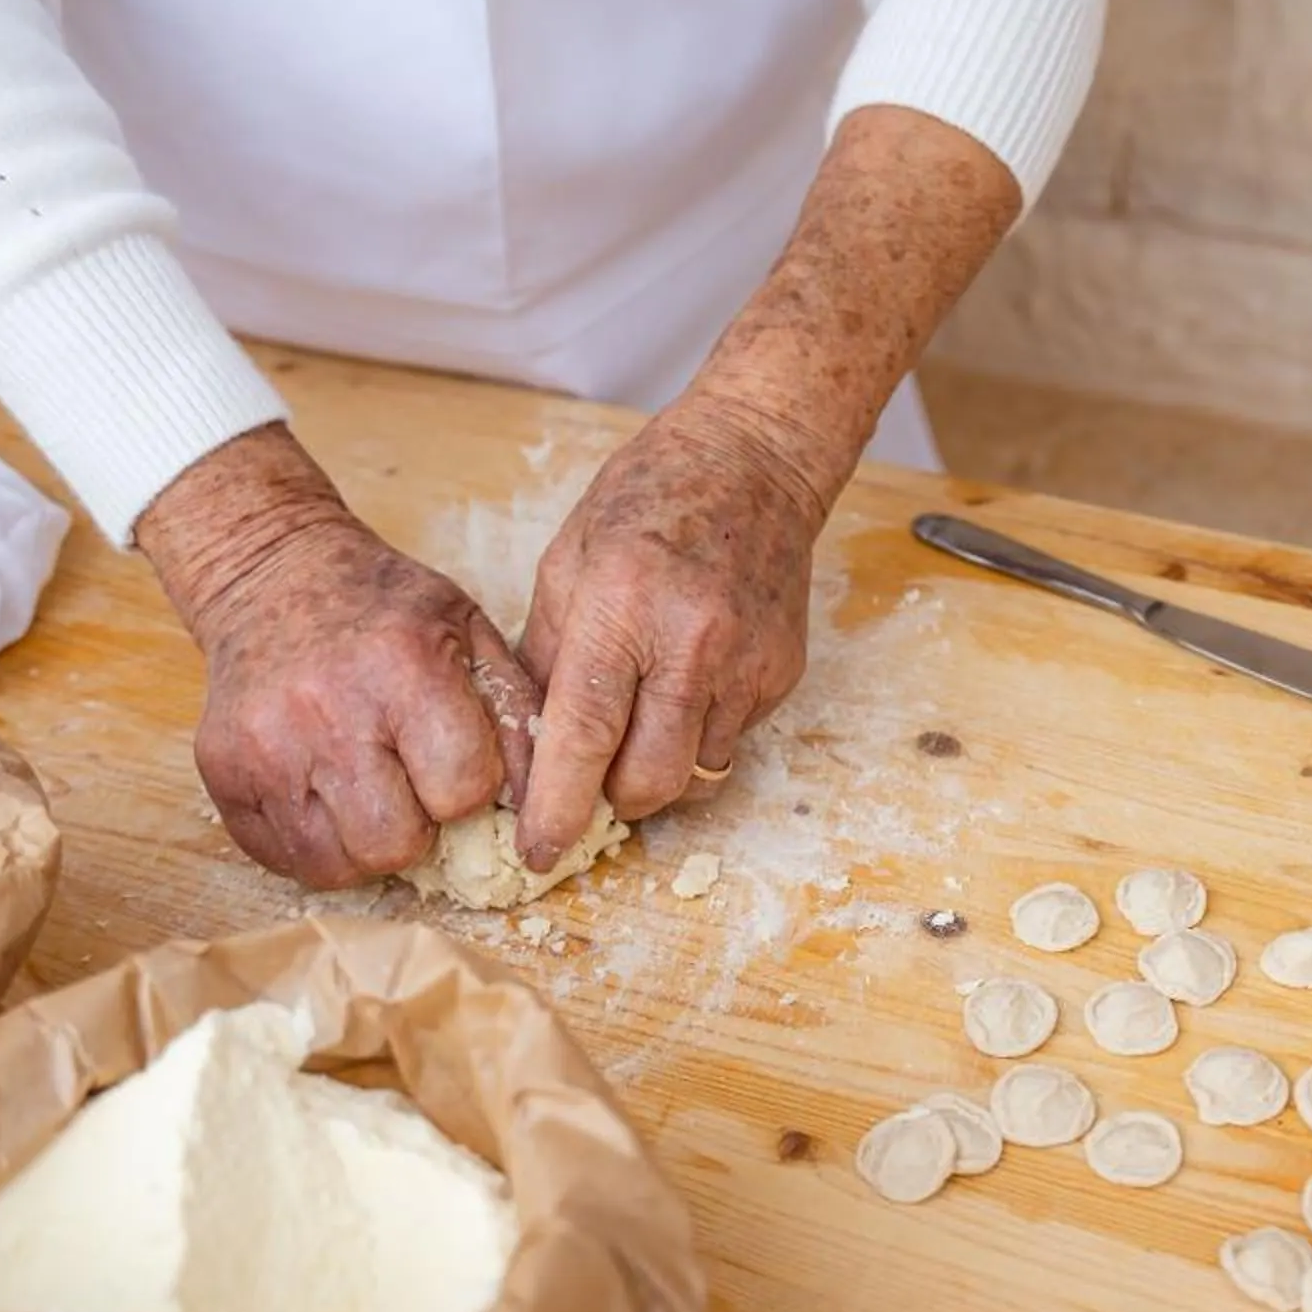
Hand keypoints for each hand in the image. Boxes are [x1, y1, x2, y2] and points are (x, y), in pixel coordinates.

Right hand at [138, 427, 536, 887]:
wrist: (271, 575)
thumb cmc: (385, 610)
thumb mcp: (469, 632)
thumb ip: (516, 715)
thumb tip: (546, 811)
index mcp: (404, 668)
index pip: (462, 789)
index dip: (469, 788)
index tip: (457, 764)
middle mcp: (327, 711)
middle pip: (393, 845)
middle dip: (416, 830)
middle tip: (409, 790)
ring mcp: (266, 746)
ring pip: (334, 865)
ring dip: (364, 845)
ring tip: (368, 794)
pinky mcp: (221, 770)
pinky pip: (281, 859)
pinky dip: (313, 843)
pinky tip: (324, 796)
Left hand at [514, 396, 838, 867]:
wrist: (754, 461)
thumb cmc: (646, 500)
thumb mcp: (567, 561)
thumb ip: (548, 656)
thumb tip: (528, 744)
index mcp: (623, 607)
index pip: (586, 735)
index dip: (557, 806)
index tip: (536, 850)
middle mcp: (692, 643)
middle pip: (649, 781)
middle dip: (613, 796)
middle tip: (593, 768)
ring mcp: (747, 663)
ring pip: (695, 774)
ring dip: (659, 766)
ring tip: (644, 712)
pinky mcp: (783, 673)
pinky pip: (730, 741)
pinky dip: (699, 733)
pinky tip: (689, 680)